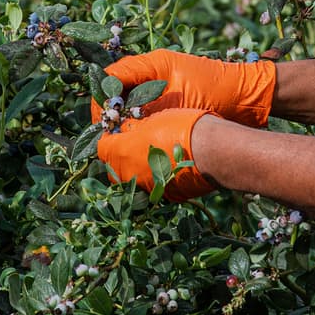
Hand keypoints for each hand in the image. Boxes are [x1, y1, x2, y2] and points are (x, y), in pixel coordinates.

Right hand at [91, 49, 275, 127]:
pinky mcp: (171, 99)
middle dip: (111, 111)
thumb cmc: (217, 93)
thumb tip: (115, 123)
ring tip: (122, 140)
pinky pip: (145, 109)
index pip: (113, 76)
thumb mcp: (178, 99)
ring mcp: (163, 84)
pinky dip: (140, 122)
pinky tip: (140, 139)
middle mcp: (154, 70)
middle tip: (109, 135)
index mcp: (153, 63)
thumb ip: (145, 107)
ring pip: (130, 100)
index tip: (103, 123)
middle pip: (118, 88)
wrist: (251, 98)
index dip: (103, 99)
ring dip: (125, 119)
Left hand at [97, 108, 215, 202]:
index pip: (102, 146)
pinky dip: (156, 177)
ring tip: (154, 153)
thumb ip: (133, 128)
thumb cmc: (182, 128)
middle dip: (120, 155)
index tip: (119, 129)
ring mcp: (146, 188)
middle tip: (136, 140)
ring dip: (137, 167)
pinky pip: (153, 186)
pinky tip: (169, 165)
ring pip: (133, 178)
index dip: (109, 136)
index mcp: (121, 152)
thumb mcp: (153, 118)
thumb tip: (123, 129)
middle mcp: (129, 175)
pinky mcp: (165, 196)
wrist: (213, 152)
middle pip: (114, 166)